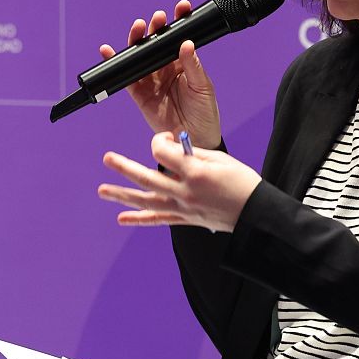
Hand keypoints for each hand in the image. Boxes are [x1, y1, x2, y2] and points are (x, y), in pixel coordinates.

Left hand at [97, 131, 260, 231]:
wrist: (256, 214)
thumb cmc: (242, 182)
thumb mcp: (220, 159)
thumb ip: (193, 153)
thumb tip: (173, 147)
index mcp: (195, 172)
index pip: (164, 153)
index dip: (161, 141)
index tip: (168, 139)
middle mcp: (184, 192)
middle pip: (147, 177)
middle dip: (125, 167)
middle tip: (107, 158)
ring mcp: (183, 208)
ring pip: (146, 201)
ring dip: (122, 195)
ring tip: (102, 190)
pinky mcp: (185, 219)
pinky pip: (158, 220)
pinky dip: (139, 220)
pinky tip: (121, 218)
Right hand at [98, 0, 222, 147]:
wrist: (193, 139)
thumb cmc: (204, 113)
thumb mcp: (203, 87)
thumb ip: (193, 66)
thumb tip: (186, 43)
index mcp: (183, 62)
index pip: (179, 37)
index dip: (179, 21)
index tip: (182, 7)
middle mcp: (165, 67)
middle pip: (156, 42)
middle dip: (156, 27)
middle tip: (158, 18)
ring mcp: (151, 79)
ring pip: (140, 55)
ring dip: (137, 40)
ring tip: (138, 27)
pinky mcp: (138, 93)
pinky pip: (125, 76)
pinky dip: (115, 63)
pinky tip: (109, 51)